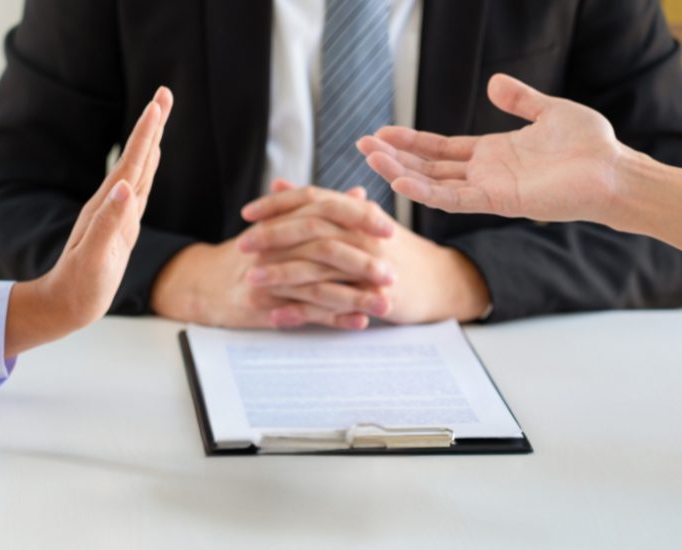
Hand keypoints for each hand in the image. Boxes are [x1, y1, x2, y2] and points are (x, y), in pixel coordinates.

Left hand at [5, 87, 173, 356]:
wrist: (64, 305)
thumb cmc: (79, 286)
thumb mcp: (95, 257)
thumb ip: (109, 222)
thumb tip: (125, 187)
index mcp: (108, 206)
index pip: (132, 162)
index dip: (147, 133)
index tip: (159, 104)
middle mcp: (113, 203)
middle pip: (137, 157)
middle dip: (152, 126)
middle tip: (165, 94)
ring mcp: (118, 213)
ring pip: (139, 169)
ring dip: (151, 142)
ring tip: (160, 118)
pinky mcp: (122, 225)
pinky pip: (140, 190)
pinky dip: (148, 170)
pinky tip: (150, 162)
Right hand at [152, 181, 393, 329]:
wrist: (206, 284)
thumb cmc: (251, 254)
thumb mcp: (283, 226)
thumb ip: (322, 211)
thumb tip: (360, 195)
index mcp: (281, 219)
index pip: (324, 210)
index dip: (359, 219)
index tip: (390, 230)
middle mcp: (273, 243)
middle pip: (323, 247)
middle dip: (362, 261)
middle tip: (393, 273)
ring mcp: (266, 274)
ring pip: (317, 283)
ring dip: (354, 295)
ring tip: (385, 302)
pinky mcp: (261, 304)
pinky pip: (303, 312)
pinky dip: (334, 317)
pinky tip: (359, 321)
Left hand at [240, 186, 489, 324]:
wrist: (439, 280)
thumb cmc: (392, 249)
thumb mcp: (357, 220)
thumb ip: (316, 203)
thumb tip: (279, 184)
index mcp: (357, 210)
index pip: (313, 197)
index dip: (278, 204)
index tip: (247, 212)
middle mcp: (363, 232)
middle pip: (312, 227)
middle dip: (273, 236)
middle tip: (241, 245)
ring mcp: (371, 264)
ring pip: (320, 265)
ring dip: (282, 272)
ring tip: (251, 279)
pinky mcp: (375, 295)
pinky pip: (332, 303)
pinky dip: (303, 310)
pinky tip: (278, 315)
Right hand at [357, 73, 623, 223]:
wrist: (613, 170)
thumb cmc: (588, 145)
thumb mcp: (548, 111)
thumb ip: (519, 100)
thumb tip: (493, 82)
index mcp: (489, 153)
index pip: (439, 149)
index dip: (409, 142)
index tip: (379, 134)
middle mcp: (482, 173)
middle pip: (427, 165)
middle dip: (394, 156)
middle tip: (361, 145)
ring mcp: (486, 189)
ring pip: (433, 182)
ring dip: (400, 171)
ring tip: (370, 158)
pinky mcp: (496, 201)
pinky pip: (454, 198)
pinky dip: (426, 191)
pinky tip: (400, 181)